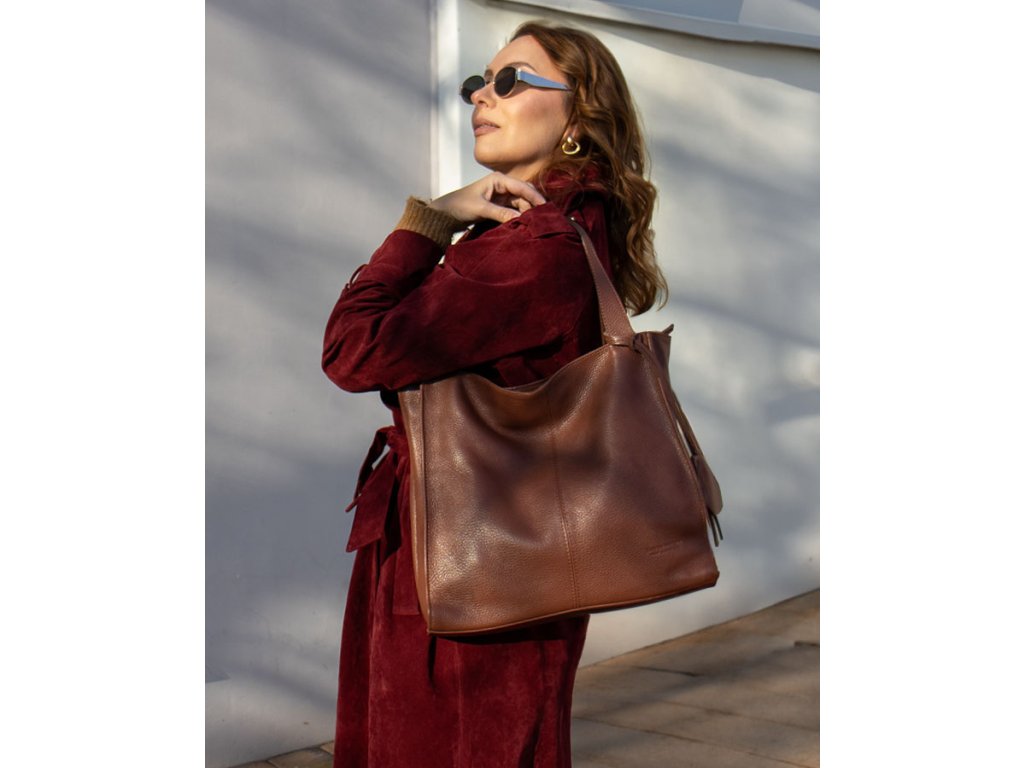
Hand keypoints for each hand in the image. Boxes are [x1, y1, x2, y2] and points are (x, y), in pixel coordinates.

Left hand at [428, 173, 546, 224]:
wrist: (445, 214)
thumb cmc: (459, 206)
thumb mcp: (480, 209)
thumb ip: (500, 213)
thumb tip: (520, 220)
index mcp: (498, 179)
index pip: (522, 187)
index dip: (535, 197)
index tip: (545, 207)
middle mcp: (502, 185)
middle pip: (525, 194)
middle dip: (534, 204)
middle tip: (544, 218)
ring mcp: (502, 196)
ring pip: (522, 203)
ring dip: (528, 212)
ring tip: (535, 223)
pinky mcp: (500, 206)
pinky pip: (515, 210)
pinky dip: (520, 216)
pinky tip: (525, 224)